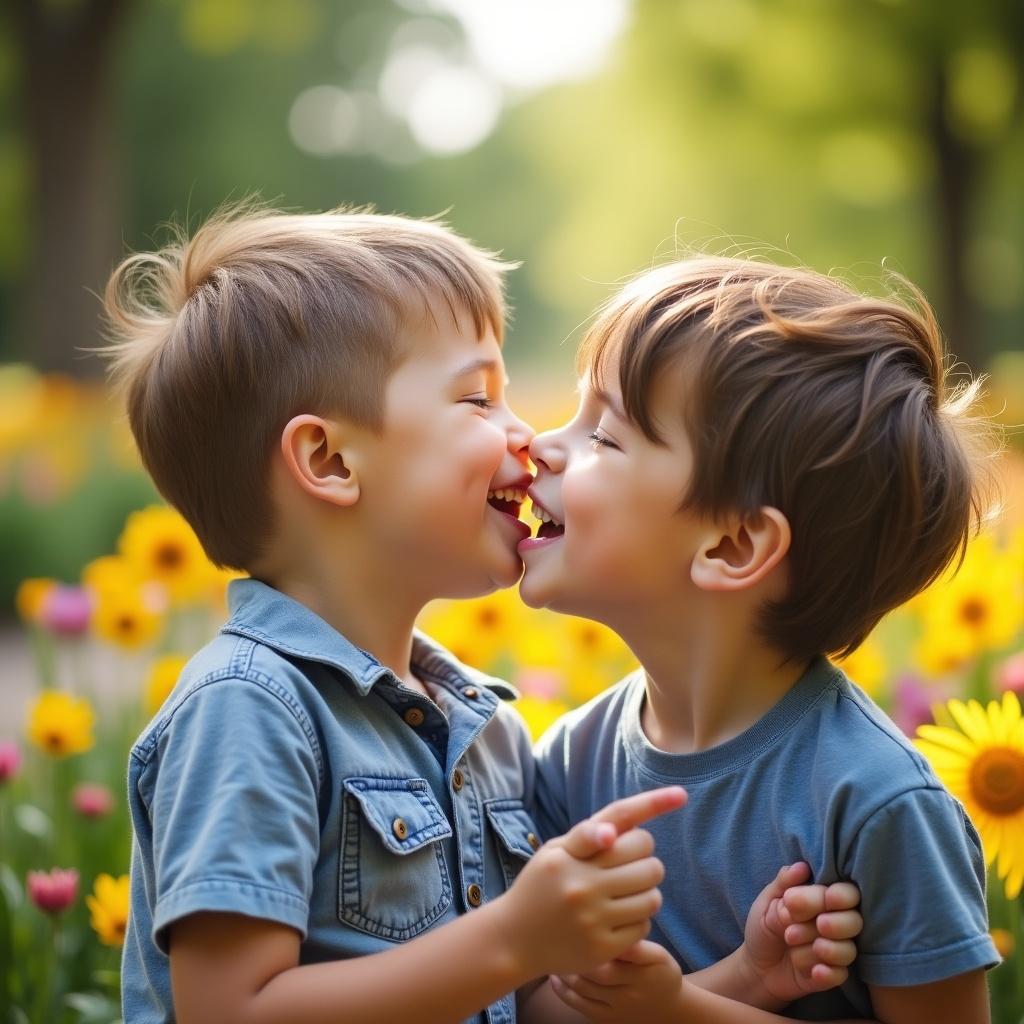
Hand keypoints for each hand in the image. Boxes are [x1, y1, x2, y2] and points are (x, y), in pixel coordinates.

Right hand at [496, 787, 685, 978]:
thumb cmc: (540, 886)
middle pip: (649, 861)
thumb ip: (587, 834)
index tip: (682, 794)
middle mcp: (582, 885)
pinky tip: (618, 916)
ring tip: (624, 892)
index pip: (619, 819)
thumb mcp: (554, 851)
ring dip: (646, 891)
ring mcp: (593, 919)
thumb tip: (613, 834)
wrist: (514, 939)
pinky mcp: (603, 948)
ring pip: (653, 896)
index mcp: (571, 855)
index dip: (654, 804)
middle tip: (627, 867)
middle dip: (645, 860)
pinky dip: (638, 918)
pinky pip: (644, 925)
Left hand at [550, 939, 682, 1023]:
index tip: (580, 919)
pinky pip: (579, 1005)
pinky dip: (563, 991)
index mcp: (643, 970)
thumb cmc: (660, 973)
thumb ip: (637, 944)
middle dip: (575, 950)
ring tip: (556, 949)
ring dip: (565, 969)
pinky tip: (555, 976)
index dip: (593, 936)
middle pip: (594, 970)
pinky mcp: (606, 1020)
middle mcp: (630, 992)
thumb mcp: (658, 955)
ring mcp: (617, 1008)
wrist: (668, 1011)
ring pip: (583, 988)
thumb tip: (613, 929)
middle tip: (561, 931)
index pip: (615, 950)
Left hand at [741, 862, 861, 1003]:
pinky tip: (813, 971)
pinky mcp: (831, 976)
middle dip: (834, 923)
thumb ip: (784, 883)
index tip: (828, 898)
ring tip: (791, 940)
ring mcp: (835, 951)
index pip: (848, 894)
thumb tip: (802, 867)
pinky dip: (827, 972)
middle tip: (812, 924)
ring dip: (822, 947)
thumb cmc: (765, 924)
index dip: (842, 896)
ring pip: (847, 950)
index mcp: (824, 900)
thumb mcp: (768, 900)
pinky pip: (840, 975)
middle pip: (854, 922)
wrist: (756, 964)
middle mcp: (836, 924)